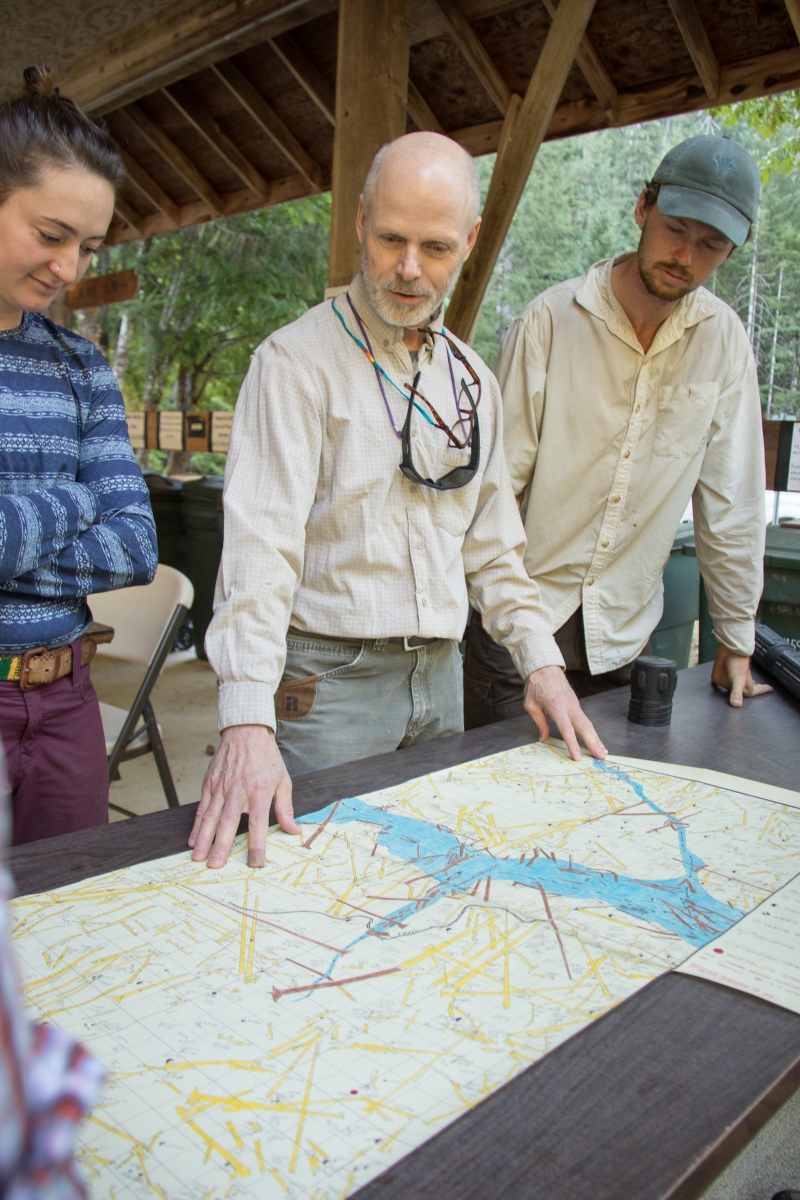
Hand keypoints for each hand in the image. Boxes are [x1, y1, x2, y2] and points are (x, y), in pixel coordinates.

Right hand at [189, 725, 298, 868]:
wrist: (246, 731)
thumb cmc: (266, 758)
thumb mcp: (283, 780)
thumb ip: (286, 808)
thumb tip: (294, 830)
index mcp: (259, 791)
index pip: (258, 822)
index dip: (257, 844)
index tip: (255, 862)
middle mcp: (238, 790)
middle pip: (229, 821)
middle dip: (221, 845)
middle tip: (215, 865)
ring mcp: (221, 787)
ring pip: (211, 816)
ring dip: (204, 838)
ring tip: (198, 857)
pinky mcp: (209, 783)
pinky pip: (202, 807)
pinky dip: (197, 825)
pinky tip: (192, 839)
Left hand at [524, 666, 607, 761]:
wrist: (545, 667)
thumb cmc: (536, 685)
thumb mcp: (530, 705)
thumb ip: (539, 722)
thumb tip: (543, 738)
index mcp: (556, 706)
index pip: (566, 728)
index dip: (572, 743)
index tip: (577, 756)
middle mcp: (569, 706)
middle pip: (584, 726)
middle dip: (593, 742)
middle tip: (601, 757)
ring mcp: (575, 704)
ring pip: (588, 723)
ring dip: (596, 738)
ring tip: (603, 753)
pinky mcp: (576, 705)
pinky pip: (585, 720)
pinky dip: (591, 732)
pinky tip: (595, 741)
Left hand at [710, 646, 771, 707]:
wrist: (728, 651)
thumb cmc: (738, 664)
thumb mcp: (739, 680)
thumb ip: (737, 693)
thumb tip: (736, 705)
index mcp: (746, 687)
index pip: (757, 691)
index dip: (764, 690)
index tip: (771, 688)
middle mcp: (738, 685)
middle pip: (744, 692)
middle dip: (747, 694)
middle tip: (751, 695)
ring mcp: (729, 682)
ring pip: (731, 690)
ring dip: (732, 692)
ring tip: (736, 694)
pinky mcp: (719, 678)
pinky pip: (719, 684)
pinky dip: (718, 688)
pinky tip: (719, 688)